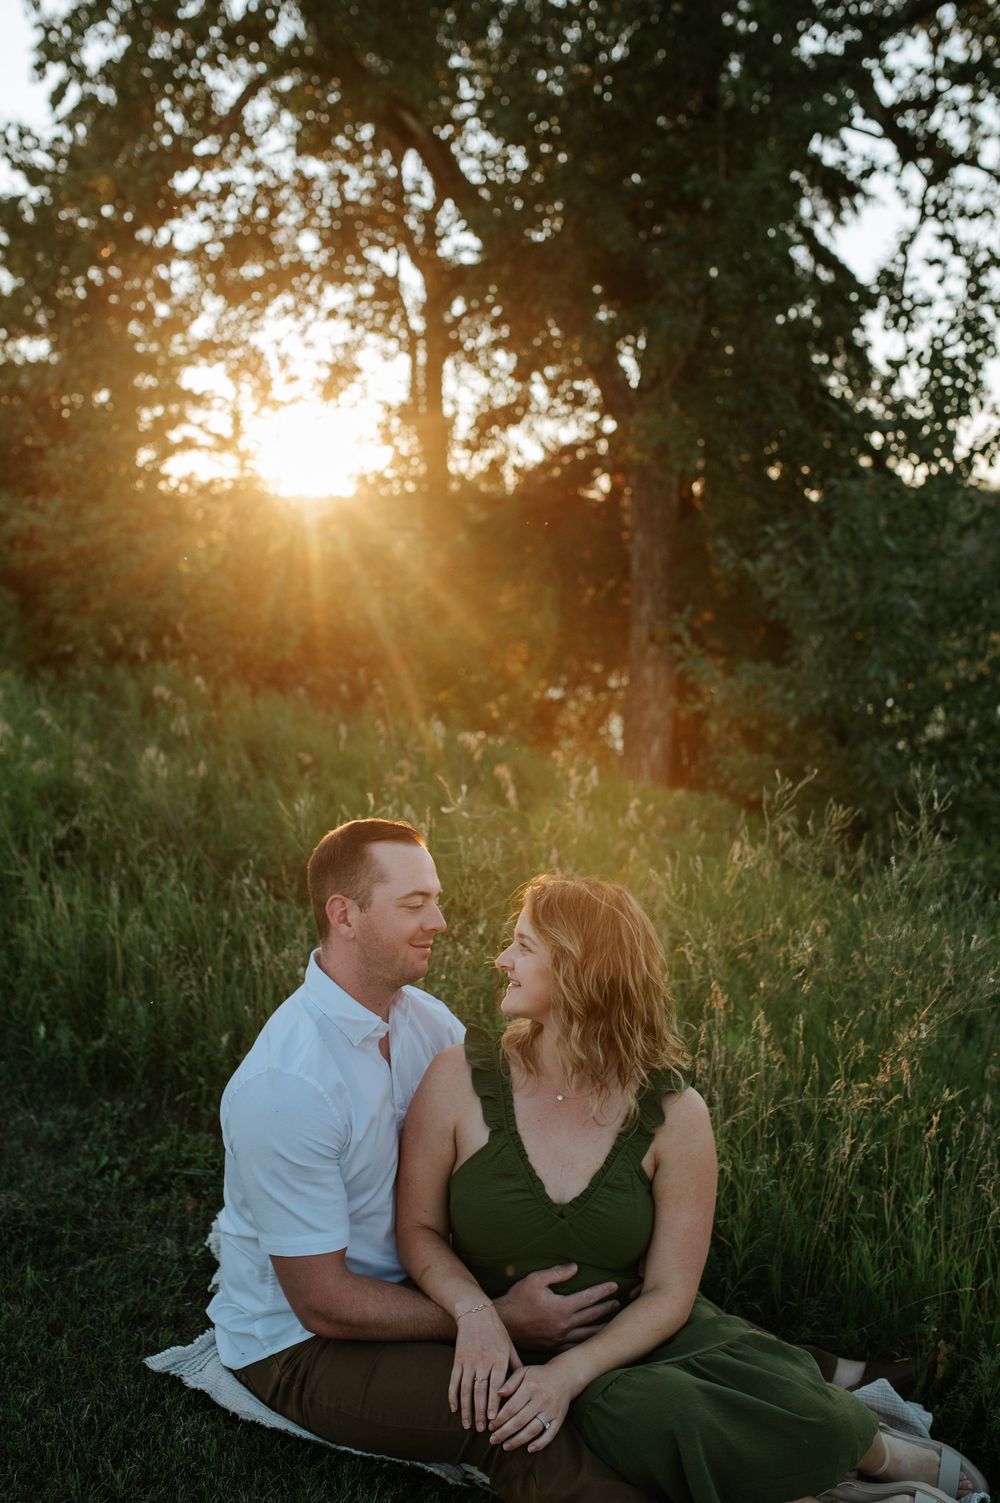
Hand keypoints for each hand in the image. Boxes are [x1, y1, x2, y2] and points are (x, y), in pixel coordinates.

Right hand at [450, 1305, 521, 1432]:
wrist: (476, 1314)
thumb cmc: (497, 1332)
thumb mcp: (510, 1347)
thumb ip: (516, 1367)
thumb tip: (524, 1387)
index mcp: (499, 1359)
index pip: (497, 1385)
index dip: (495, 1402)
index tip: (495, 1419)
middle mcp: (483, 1361)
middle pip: (480, 1391)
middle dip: (480, 1411)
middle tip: (481, 1429)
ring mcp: (469, 1361)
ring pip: (466, 1389)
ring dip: (466, 1408)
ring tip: (467, 1424)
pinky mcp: (458, 1360)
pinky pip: (454, 1381)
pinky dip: (452, 1395)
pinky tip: (453, 1408)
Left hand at [488, 1361, 574, 1452]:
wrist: (565, 1375)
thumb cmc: (540, 1374)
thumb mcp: (524, 1371)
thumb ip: (510, 1382)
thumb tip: (497, 1394)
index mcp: (530, 1387)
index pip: (511, 1407)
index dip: (499, 1419)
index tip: (490, 1426)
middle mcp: (541, 1400)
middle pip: (520, 1421)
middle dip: (504, 1432)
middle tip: (493, 1440)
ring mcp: (551, 1411)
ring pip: (533, 1430)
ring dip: (518, 1440)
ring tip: (505, 1446)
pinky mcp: (560, 1419)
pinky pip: (550, 1434)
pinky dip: (540, 1443)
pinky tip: (529, 1449)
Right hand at [496, 1264, 619, 1350]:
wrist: (503, 1324)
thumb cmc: (517, 1299)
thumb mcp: (535, 1280)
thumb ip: (557, 1273)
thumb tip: (575, 1267)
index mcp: (562, 1307)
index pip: (588, 1297)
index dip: (603, 1291)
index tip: (614, 1286)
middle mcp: (564, 1325)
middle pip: (591, 1316)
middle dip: (606, 1308)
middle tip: (617, 1302)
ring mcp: (559, 1338)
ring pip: (587, 1334)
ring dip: (601, 1327)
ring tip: (612, 1323)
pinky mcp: (553, 1347)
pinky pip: (575, 1347)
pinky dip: (586, 1343)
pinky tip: (591, 1342)